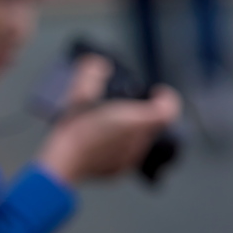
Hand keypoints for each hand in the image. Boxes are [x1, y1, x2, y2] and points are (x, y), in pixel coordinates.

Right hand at [37, 55, 180, 184]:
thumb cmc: (75, 129)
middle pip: (152, 123)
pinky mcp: (119, 169)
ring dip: (131, 130)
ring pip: (140, 140)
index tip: (157, 91)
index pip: (168, 108)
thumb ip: (91, 76)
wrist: (64, 161)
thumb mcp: (78, 95)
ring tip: (109, 123)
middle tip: (123, 105)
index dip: (167, 97)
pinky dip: (119, 146)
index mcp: (136, 121)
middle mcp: (139, 141)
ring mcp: (130, 158)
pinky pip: (126, 154)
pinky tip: (101, 142)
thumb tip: (97, 62)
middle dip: (142, 112)